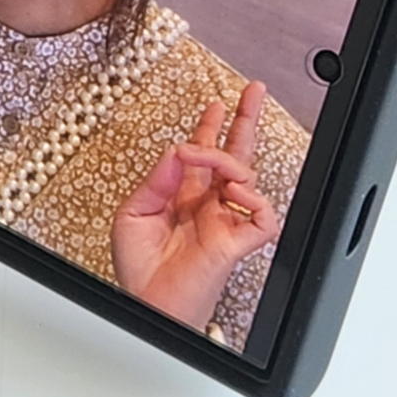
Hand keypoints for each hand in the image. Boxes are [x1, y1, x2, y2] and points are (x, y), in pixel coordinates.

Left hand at [111, 81, 279, 328]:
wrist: (147, 305)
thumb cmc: (139, 270)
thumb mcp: (133, 214)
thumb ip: (156, 180)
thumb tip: (176, 151)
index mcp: (183, 196)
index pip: (203, 154)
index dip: (209, 127)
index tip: (216, 104)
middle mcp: (207, 205)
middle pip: (234, 155)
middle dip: (245, 121)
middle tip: (254, 91)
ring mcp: (224, 222)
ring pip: (245, 176)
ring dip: (228, 158)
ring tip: (209, 157)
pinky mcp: (237, 243)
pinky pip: (262, 216)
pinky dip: (253, 199)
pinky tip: (234, 192)